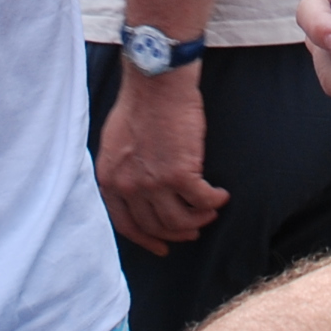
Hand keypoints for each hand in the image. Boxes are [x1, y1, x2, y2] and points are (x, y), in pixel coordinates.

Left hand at [98, 67, 228, 254]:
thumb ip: (121, 171)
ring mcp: (154, 182)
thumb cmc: (139, 105)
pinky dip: (214, 201)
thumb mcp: (114, 144)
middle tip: (193, 229)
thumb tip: (135, 191)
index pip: (126, 225)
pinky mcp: (181, 173)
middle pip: (156, 226)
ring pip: (180, 221)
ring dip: (199, 219)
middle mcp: (129, 186)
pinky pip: (202, 201)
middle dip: (178, 232)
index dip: (147, 240)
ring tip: (210, 210)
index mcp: (110, 179)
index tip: (162, 247)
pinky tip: (220, 195)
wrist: (156, 83)